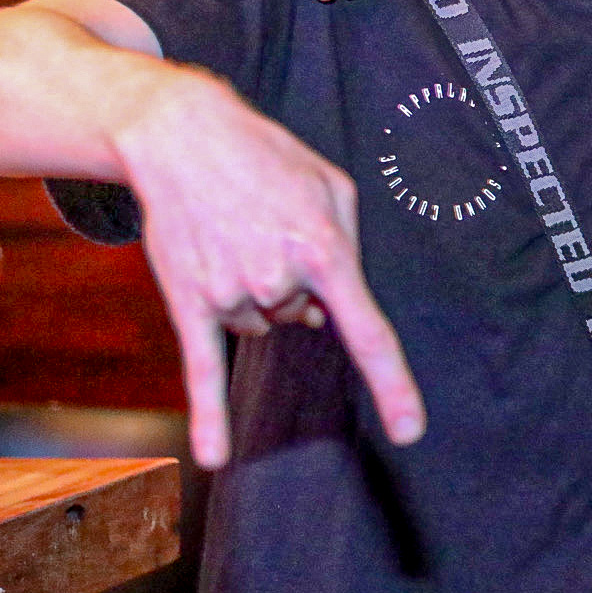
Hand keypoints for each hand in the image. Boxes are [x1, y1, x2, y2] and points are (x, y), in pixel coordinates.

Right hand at [114, 67, 425, 467]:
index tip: (409, 428)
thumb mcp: (332, 185)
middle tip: (267, 227)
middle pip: (304, 314)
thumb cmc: (266, 157)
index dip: (392, 384)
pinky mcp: (190, 303)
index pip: (367, 331)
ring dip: (256, 292)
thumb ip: (347, 246)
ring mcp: (230, 294)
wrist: (182, 137)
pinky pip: (203, 371)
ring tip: (235, 236)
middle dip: (294, 279)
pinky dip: (210, 417)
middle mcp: (277, 279)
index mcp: (323, 248)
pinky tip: (215, 455)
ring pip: (262, 323)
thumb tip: (332, 312)